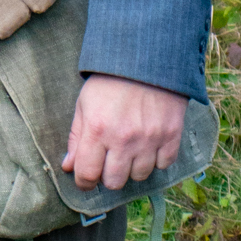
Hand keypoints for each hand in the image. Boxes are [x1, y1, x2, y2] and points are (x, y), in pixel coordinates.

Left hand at [62, 74, 187, 191]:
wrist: (148, 59)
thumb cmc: (110, 81)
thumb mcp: (84, 104)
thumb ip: (76, 138)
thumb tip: (68, 167)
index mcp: (97, 130)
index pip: (87, 174)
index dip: (84, 182)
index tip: (86, 179)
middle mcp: (123, 139)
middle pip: (114, 182)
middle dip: (108, 176)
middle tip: (109, 162)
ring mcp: (150, 139)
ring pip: (139, 176)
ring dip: (133, 168)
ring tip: (130, 151)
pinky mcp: (171, 135)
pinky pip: (164, 165)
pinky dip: (156, 160)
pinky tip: (149, 146)